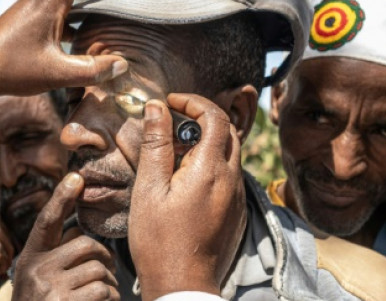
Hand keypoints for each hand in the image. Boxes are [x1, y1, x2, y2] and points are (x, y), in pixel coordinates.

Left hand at [0, 0, 131, 106]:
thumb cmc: (11, 69)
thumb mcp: (57, 73)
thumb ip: (92, 70)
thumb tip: (122, 65)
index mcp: (47, 0)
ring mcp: (34, 7)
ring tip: (111, 1)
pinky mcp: (30, 19)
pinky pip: (59, 3)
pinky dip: (78, 7)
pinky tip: (87, 27)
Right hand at [12, 173, 119, 300]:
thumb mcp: (37, 282)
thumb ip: (54, 260)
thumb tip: (82, 235)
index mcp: (29, 260)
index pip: (47, 222)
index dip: (61, 198)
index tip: (75, 177)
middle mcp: (35, 271)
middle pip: (86, 245)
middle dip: (103, 259)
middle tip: (106, 275)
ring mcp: (50, 289)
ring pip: (98, 270)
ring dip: (109, 284)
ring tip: (103, 297)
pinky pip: (103, 290)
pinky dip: (110, 299)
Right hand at [128, 94, 245, 300]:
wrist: (182, 286)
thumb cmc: (159, 241)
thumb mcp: (149, 189)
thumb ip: (155, 145)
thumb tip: (156, 108)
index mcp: (210, 170)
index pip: (215, 116)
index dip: (193, 102)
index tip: (170, 103)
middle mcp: (231, 180)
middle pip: (227, 132)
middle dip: (201, 119)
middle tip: (172, 125)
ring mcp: (237, 197)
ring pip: (230, 154)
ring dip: (207, 143)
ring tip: (174, 155)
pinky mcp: (236, 212)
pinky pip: (230, 176)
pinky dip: (212, 165)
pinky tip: (186, 181)